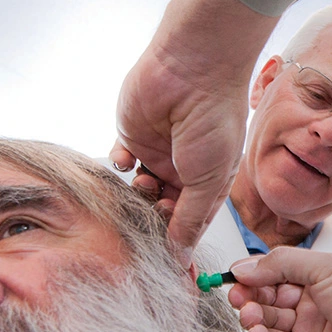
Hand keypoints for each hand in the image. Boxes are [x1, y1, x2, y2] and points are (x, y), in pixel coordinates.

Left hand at [112, 0, 278, 261]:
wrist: (192, 70)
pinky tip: (127, 158)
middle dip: (154, 216)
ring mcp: (156, 153)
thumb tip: (181, 257)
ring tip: (144, 182)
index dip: (179, 241)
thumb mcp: (209, 180)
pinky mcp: (132, 134)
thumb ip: (191, 220)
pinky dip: (119, 164)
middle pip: (160, 208)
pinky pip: (119, 160)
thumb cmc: (213, 121)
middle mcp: (182, 171)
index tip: (168, 260)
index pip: (189, 222)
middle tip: (153, 215)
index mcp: (207, 183)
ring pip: (137, 188)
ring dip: (136, 192)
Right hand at [228, 247, 331, 331]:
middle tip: (237, 296)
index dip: (256, 271)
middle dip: (250, 294)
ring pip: (267, 320)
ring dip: (253, 316)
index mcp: (320, 275)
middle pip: (267, 294)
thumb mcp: (327, 269)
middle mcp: (312, 301)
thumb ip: (283, 264)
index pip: (277, 269)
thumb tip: (245, 266)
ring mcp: (307, 329)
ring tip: (249, 316)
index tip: (236, 274)